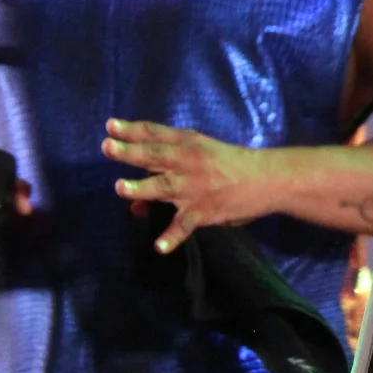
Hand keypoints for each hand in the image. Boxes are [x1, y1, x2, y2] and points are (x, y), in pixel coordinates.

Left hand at [107, 119, 281, 252]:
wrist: (266, 179)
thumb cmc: (228, 164)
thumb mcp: (201, 155)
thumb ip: (167, 171)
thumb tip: (134, 201)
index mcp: (188, 144)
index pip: (156, 134)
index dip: (131, 129)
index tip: (110, 125)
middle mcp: (189, 163)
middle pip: (155, 156)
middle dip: (130, 152)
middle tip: (107, 147)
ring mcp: (195, 188)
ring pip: (165, 187)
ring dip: (142, 188)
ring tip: (122, 189)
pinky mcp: (204, 211)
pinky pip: (185, 226)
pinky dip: (172, 237)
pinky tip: (159, 247)